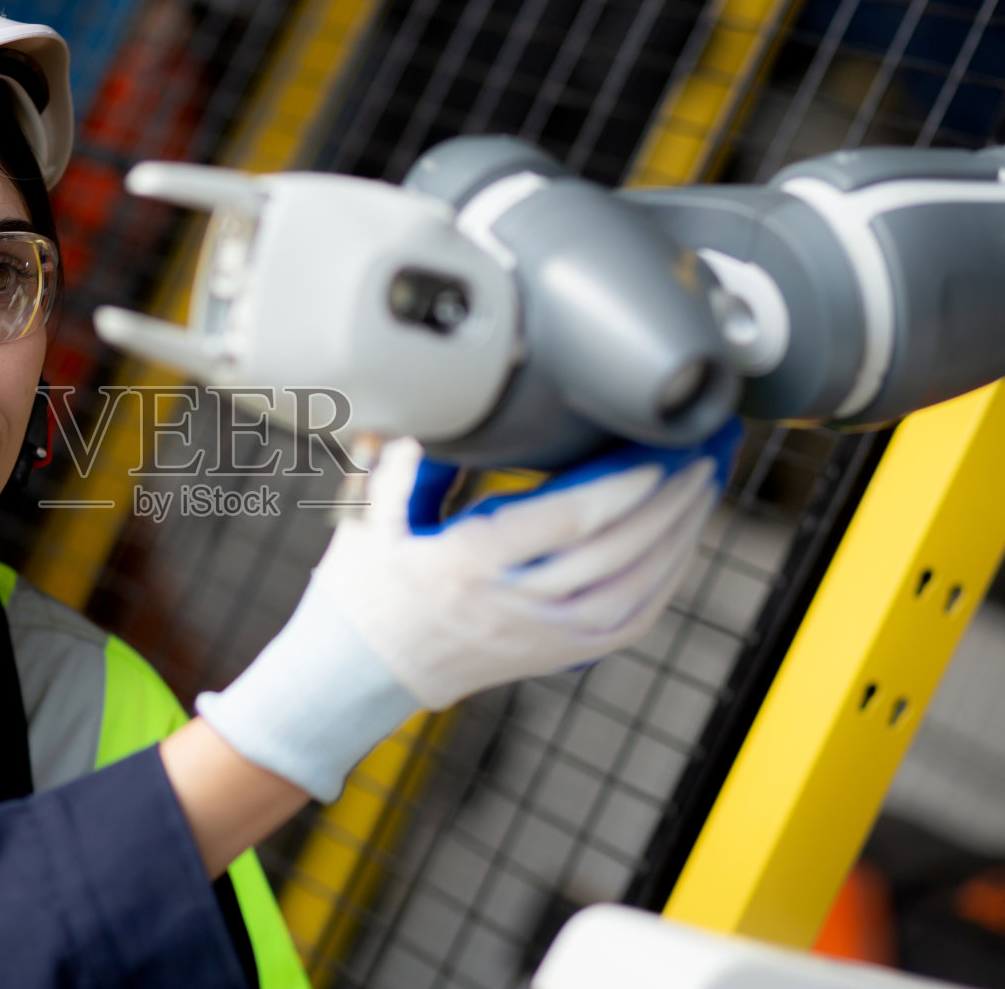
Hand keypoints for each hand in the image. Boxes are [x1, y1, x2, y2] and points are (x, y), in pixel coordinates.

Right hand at [196, 420, 739, 800]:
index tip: (657, 452)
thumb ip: (404, 451)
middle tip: (702, 451)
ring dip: (680, 536)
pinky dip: (666, 581)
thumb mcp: (367, 511)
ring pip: (634, 589)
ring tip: (704, 486)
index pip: (563, 523)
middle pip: (615, 553)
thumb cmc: (364, 585)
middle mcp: (511, 607)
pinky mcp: (555, 656)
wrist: (359, 670)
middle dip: (670, 500)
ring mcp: (539, 639)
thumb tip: (436, 394)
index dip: (622, 487)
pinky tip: (683, 544)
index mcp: (464, 564)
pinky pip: (630, 622)